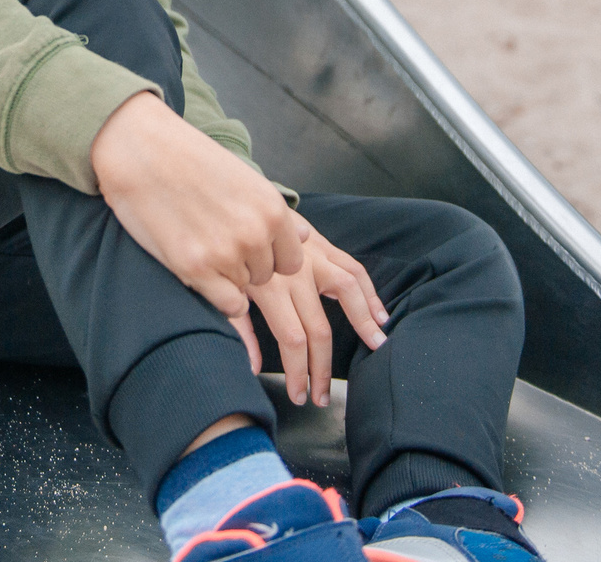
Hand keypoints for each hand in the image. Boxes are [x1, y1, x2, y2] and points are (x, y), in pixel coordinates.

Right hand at [90, 91, 305, 318]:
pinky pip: (228, 305)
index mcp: (271, 208)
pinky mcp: (195, 268)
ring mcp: (226, 253)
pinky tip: (199, 272)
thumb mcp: (242, 177)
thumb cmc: (187, 159)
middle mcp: (255, 233)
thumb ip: (273, 212)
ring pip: (243, 289)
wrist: (139, 147)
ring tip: (199, 245)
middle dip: (245, 266)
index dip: (269, 257)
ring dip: (225, 277)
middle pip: (266, 276)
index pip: (292, 261)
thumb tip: (305, 236)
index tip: (246, 245)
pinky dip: (217, 297)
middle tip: (214, 241)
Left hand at [235, 217, 388, 405]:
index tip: (300, 395)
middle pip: (319, 327)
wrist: (229, 204)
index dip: (299, 373)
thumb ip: (237, 328)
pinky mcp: (323, 244)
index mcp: (267, 286)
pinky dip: (369, 292)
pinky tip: (379, 313)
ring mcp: (313, 255)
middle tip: (323, 396)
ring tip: (375, 346)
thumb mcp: (221, 289)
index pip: (293, 339)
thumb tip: (252, 368)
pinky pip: (353, 268)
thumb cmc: (224, 251)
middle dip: (322, 368)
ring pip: (347, 291)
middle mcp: (295, 271)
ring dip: (363, 322)